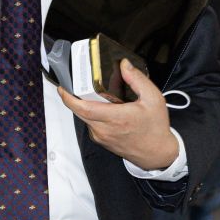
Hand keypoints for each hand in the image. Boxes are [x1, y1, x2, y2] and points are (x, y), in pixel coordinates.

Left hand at [58, 58, 178, 170]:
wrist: (157, 154)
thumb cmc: (156, 127)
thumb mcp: (153, 99)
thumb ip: (137, 79)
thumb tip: (124, 65)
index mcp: (116, 118)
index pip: (84, 108)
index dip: (69, 98)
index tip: (62, 87)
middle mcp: (105, 129)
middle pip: (79, 111)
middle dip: (73, 96)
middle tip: (73, 82)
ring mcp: (101, 137)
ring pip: (84, 117)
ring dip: (84, 104)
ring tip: (92, 92)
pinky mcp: (101, 140)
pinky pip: (90, 123)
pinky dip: (91, 113)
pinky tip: (102, 105)